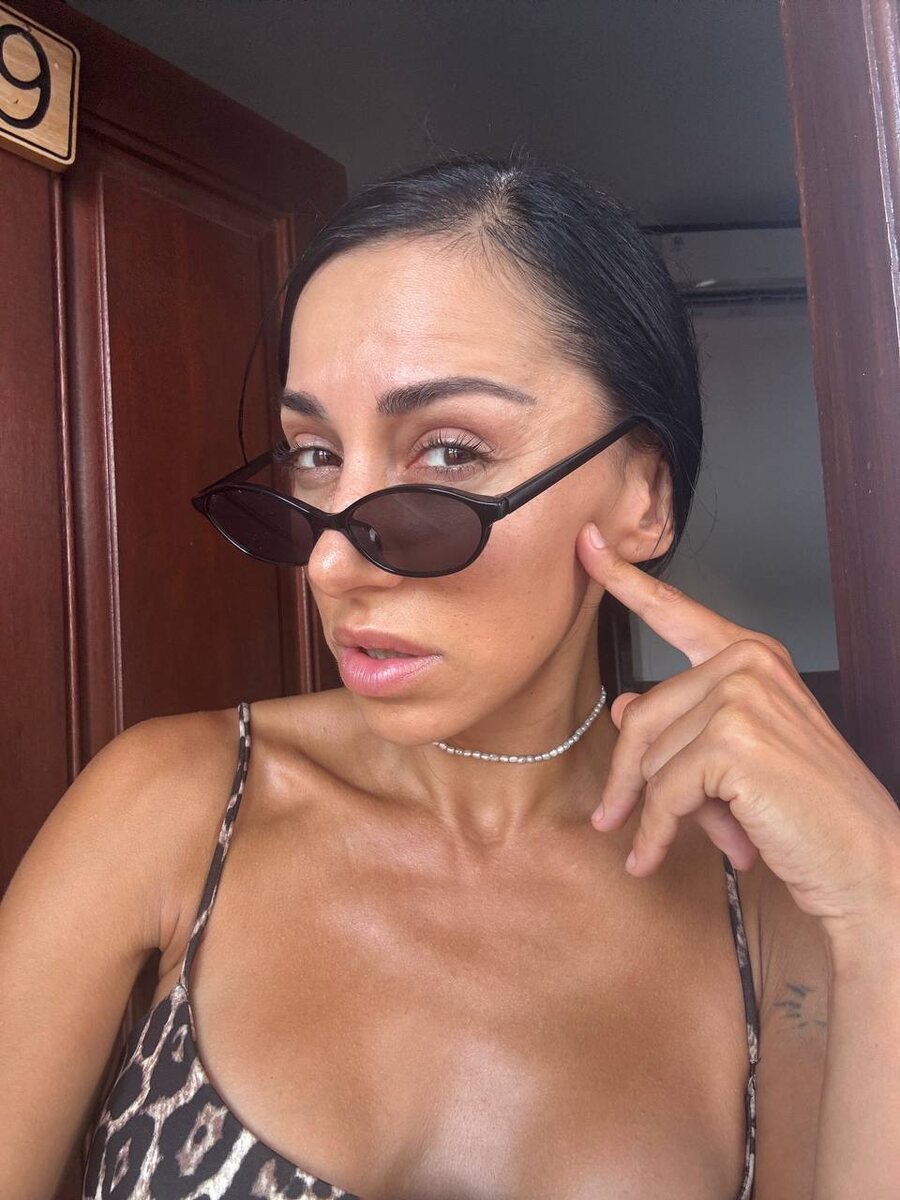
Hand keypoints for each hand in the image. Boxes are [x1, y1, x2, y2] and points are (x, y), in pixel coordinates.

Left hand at [578, 522, 899, 936]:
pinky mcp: (733, 741)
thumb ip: (682, 726)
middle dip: (626, 777)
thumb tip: (623, 708)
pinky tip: (651, 856)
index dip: (626, 581)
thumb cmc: (807, 810)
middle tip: (610, 819)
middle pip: (643, 714)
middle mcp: (748, 664)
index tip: (587, 545)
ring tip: (672, 843)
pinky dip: (654, 832)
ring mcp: (741, 697)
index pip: (676, 612)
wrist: (863, 861)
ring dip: (653, 812)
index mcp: (752, 657)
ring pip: (650, 758)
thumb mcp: (735, 758)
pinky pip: (663, 792)